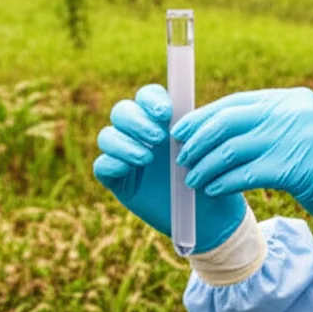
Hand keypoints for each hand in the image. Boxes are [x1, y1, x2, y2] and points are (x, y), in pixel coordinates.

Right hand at [93, 84, 247, 252]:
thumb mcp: (206, 150)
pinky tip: (129, 168)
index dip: (151, 99)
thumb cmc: (210, 177)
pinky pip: (102, 165)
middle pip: (122, 111)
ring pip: (107, 136)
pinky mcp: (117, 180)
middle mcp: (140, 135)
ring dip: (124, 143)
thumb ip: (193, 128)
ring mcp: (126, 156)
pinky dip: (113, 163)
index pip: (147, 97)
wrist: (208, 215)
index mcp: (162, 121)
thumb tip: (184, 112)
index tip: (166, 113)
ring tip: (147, 158)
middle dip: (136, 121)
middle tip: (157, 138)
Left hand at [171, 88, 312, 231]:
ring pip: (232, 149)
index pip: (237, 103)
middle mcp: (292, 114)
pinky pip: (246, 174)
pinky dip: (224, 182)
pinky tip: (213, 190)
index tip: (183, 130)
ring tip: (193, 179)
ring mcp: (294, 139)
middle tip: (181, 156)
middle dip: (198, 139)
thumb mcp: (308, 132)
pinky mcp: (295, 168)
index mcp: (293, 101)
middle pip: (229, 120)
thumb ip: (275, 125)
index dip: (204, 116)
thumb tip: (229, 130)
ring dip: (206, 165)